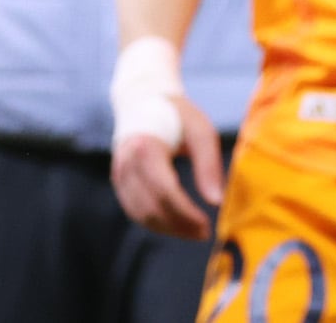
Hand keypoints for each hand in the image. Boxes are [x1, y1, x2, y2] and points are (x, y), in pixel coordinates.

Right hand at [108, 40, 221, 238]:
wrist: (143, 100)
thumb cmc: (177, 115)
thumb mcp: (200, 130)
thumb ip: (209, 165)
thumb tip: (216, 202)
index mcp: (146, 148)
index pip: (164, 192)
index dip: (185, 214)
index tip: (207, 226)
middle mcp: (127, 164)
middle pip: (151, 207)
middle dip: (178, 226)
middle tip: (204, 233)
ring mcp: (119, 175)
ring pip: (140, 214)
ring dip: (167, 228)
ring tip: (194, 232)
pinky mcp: (119, 183)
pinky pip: (135, 210)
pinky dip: (156, 222)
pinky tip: (177, 224)